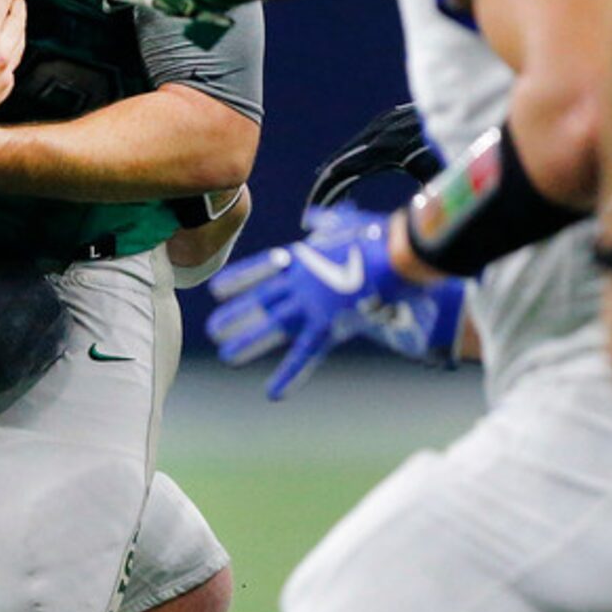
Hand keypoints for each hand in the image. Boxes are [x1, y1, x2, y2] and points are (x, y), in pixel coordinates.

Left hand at [205, 204, 465, 399]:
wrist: (399, 254)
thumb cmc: (379, 236)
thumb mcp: (347, 222)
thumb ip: (326, 221)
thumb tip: (314, 218)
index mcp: (302, 259)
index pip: (260, 270)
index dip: (238, 280)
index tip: (216, 290)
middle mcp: (300, 284)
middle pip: (260, 302)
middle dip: (236, 316)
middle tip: (213, 330)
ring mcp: (311, 306)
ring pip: (272, 328)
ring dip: (248, 343)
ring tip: (226, 357)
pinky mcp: (328, 326)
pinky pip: (305, 354)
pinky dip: (290, 375)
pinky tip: (273, 393)